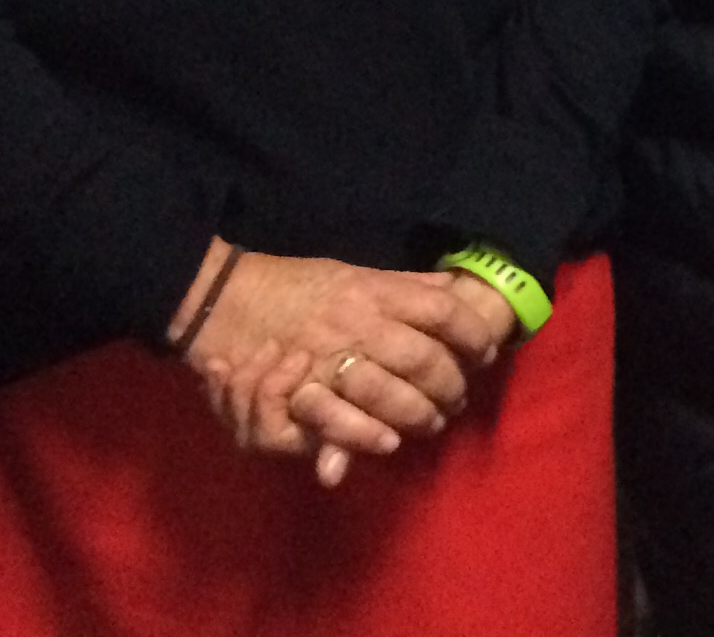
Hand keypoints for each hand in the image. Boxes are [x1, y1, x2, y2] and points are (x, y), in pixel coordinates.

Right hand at [178, 247, 490, 487]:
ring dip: (419, 415)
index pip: (442, 311)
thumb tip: (452, 287)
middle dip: (450, 385)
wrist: (226, 301)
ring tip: (431, 422)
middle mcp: (356, 325)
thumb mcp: (353, 272)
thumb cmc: (296, 285)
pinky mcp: (298, 394)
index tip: (487, 352)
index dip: (472, 334)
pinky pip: (343, 422)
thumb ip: (402, 285)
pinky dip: (369, 436)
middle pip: (424, 359)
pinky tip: (388, 441)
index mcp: (372, 292)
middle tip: (458, 398)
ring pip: (392, 394)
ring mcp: (327, 361)